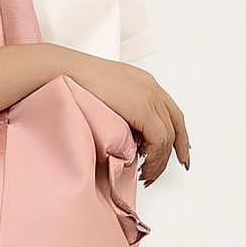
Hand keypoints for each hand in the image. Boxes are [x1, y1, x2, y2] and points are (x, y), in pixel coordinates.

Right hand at [64, 53, 189, 185]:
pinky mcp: (142, 107)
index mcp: (144, 83)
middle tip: (167, 169)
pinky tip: (144, 166)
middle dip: (176, 150)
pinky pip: (159, 139)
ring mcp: (148, 96)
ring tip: (148, 175)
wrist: (65, 71)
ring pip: (168, 135)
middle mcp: (151, 87)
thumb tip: (128, 137)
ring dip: (160, 160)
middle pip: (176, 124)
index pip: (171, 112)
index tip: (180, 152)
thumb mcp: (106, 98)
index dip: (179, 135)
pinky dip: (155, 157)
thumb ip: (122, 113)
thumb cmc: (74, 82)